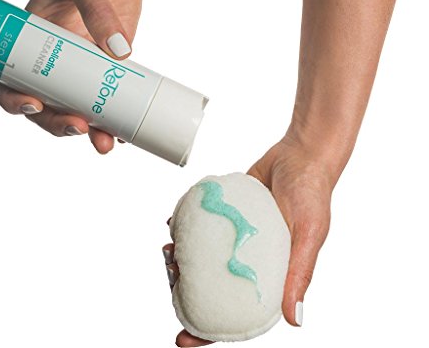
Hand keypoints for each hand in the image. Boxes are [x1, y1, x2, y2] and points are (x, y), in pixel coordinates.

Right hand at [0, 0, 141, 152]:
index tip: (35, 105)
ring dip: (89, 130)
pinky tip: (127, 129)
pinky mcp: (107, 60)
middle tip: (81, 128)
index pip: (8, 78)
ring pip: (77, 105)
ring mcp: (81, 61)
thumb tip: (118, 51)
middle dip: (58, 123)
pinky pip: (107, 94)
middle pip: (45, 103)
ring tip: (108, 143)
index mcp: (31, 37)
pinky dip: (114, 115)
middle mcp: (53, 55)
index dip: (13, 100)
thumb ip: (98, 8)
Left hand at [163, 135, 338, 345]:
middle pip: (214, 286)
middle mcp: (251, 258)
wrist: (300, 154)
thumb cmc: (313, 193)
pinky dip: (186, 226)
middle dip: (188, 291)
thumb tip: (294, 320)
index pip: (239, 313)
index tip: (182, 339)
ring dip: (184, 258)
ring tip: (170, 252)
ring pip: (204, 256)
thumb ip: (299, 273)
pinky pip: (202, 224)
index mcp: (272, 274)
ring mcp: (237, 235)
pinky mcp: (227, 212)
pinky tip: (175, 224)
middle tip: (171, 278)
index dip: (211, 331)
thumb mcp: (309, 234)